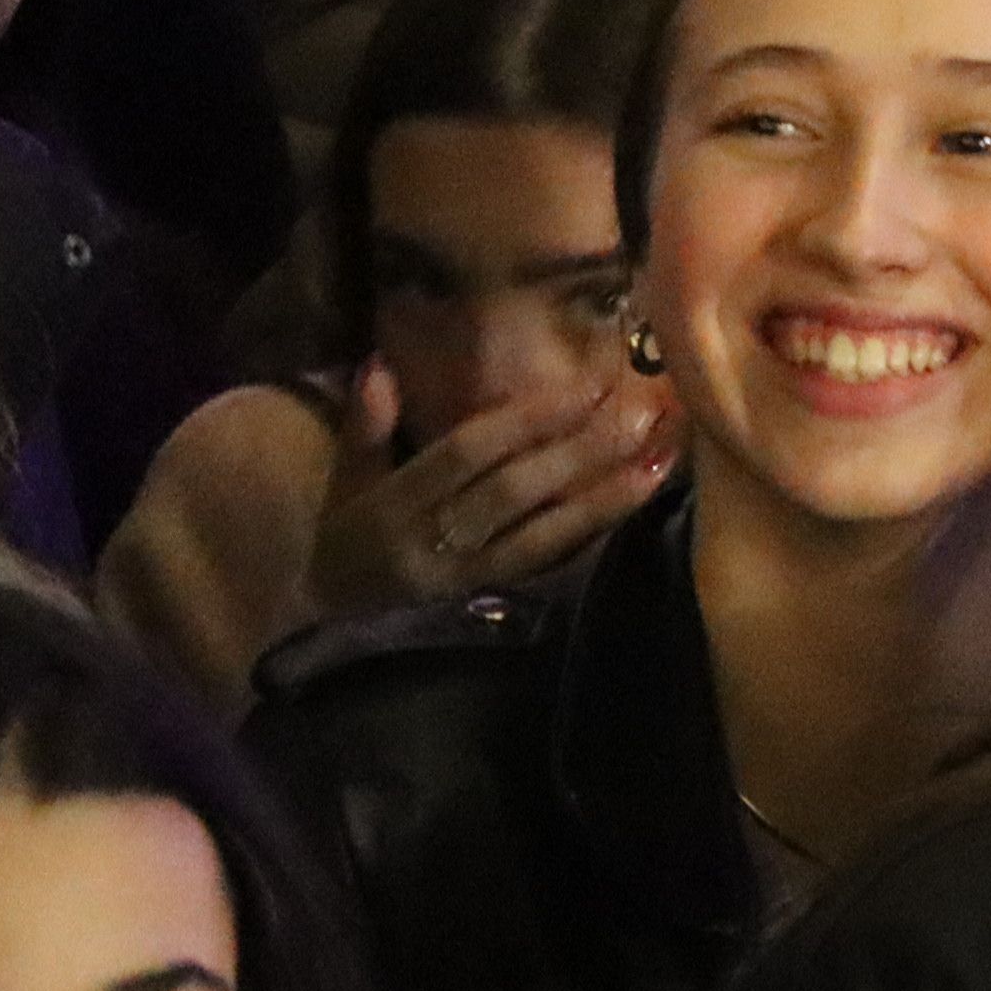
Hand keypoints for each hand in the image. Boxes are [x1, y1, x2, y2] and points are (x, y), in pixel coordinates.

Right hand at [310, 363, 671, 608]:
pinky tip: (636, 507)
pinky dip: (594, 535)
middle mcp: (434, 543)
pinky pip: (550, 568)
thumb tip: (380, 366)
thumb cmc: (345, 538)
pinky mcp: (494, 607)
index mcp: (394, 505)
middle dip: (579, 450)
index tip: (581, 386)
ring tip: (661, 460)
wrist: (330, 623)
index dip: (525, 419)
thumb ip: (365, 427)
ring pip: (544, 534)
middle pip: (515, 492)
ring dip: (605, 497)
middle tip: (636, 411)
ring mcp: (469, 580)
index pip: (467, 454)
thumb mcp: (344, 482)